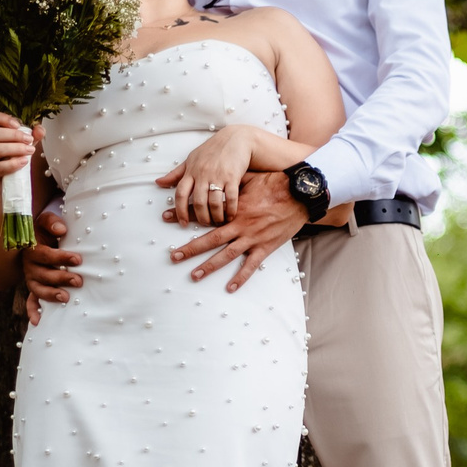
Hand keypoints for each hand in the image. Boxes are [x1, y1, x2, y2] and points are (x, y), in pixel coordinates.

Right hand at [0, 112, 37, 184]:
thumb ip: (32, 135)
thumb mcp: (24, 144)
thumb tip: (40, 129)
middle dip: (14, 135)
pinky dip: (14, 163)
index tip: (18, 124)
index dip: (2, 118)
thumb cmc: (14, 159)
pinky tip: (24, 161)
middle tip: (29, 140)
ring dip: (16, 148)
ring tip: (30, 150)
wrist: (9, 182)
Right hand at [20, 207, 82, 323]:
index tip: (78, 259)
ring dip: (51, 295)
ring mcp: (31, 278)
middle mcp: (29, 266)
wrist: (37, 236)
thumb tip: (61, 230)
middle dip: (61, 278)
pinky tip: (38, 322)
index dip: (61, 257)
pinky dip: (33, 312)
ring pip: (37, 289)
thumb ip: (52, 223)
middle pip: (42, 275)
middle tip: (78, 280)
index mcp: (31, 249)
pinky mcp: (34, 287)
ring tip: (66, 298)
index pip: (44, 255)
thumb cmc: (46, 229)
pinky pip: (30, 302)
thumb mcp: (47, 222)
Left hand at [157, 125, 259, 226]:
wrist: (237, 138)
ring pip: (214, 203)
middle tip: (205, 223)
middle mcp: (203, 174)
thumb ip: (176, 173)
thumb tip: (158, 182)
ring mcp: (218, 175)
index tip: (183, 223)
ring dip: (216, 216)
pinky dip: (230, 210)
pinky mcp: (233, 176)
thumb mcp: (192, 159)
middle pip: (198, 202)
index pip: (180, 194)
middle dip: (201, 217)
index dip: (180, 211)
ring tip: (218, 221)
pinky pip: (231, 198)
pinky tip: (230, 215)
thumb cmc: (213, 150)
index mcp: (191, 171)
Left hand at [174, 170, 309, 290]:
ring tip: (194, 275)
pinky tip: (230, 288)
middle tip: (174, 257)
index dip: (185, 217)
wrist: (300, 194)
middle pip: (210, 240)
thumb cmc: (275, 183)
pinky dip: (240, 278)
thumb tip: (215, 179)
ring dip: (209, 266)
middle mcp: (240, 226)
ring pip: (226, 255)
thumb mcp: (249, 179)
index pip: (205, 215)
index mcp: (234, 209)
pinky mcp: (265, 247)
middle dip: (190, 249)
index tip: (166, 219)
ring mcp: (253, 238)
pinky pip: (251, 266)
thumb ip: (231, 184)